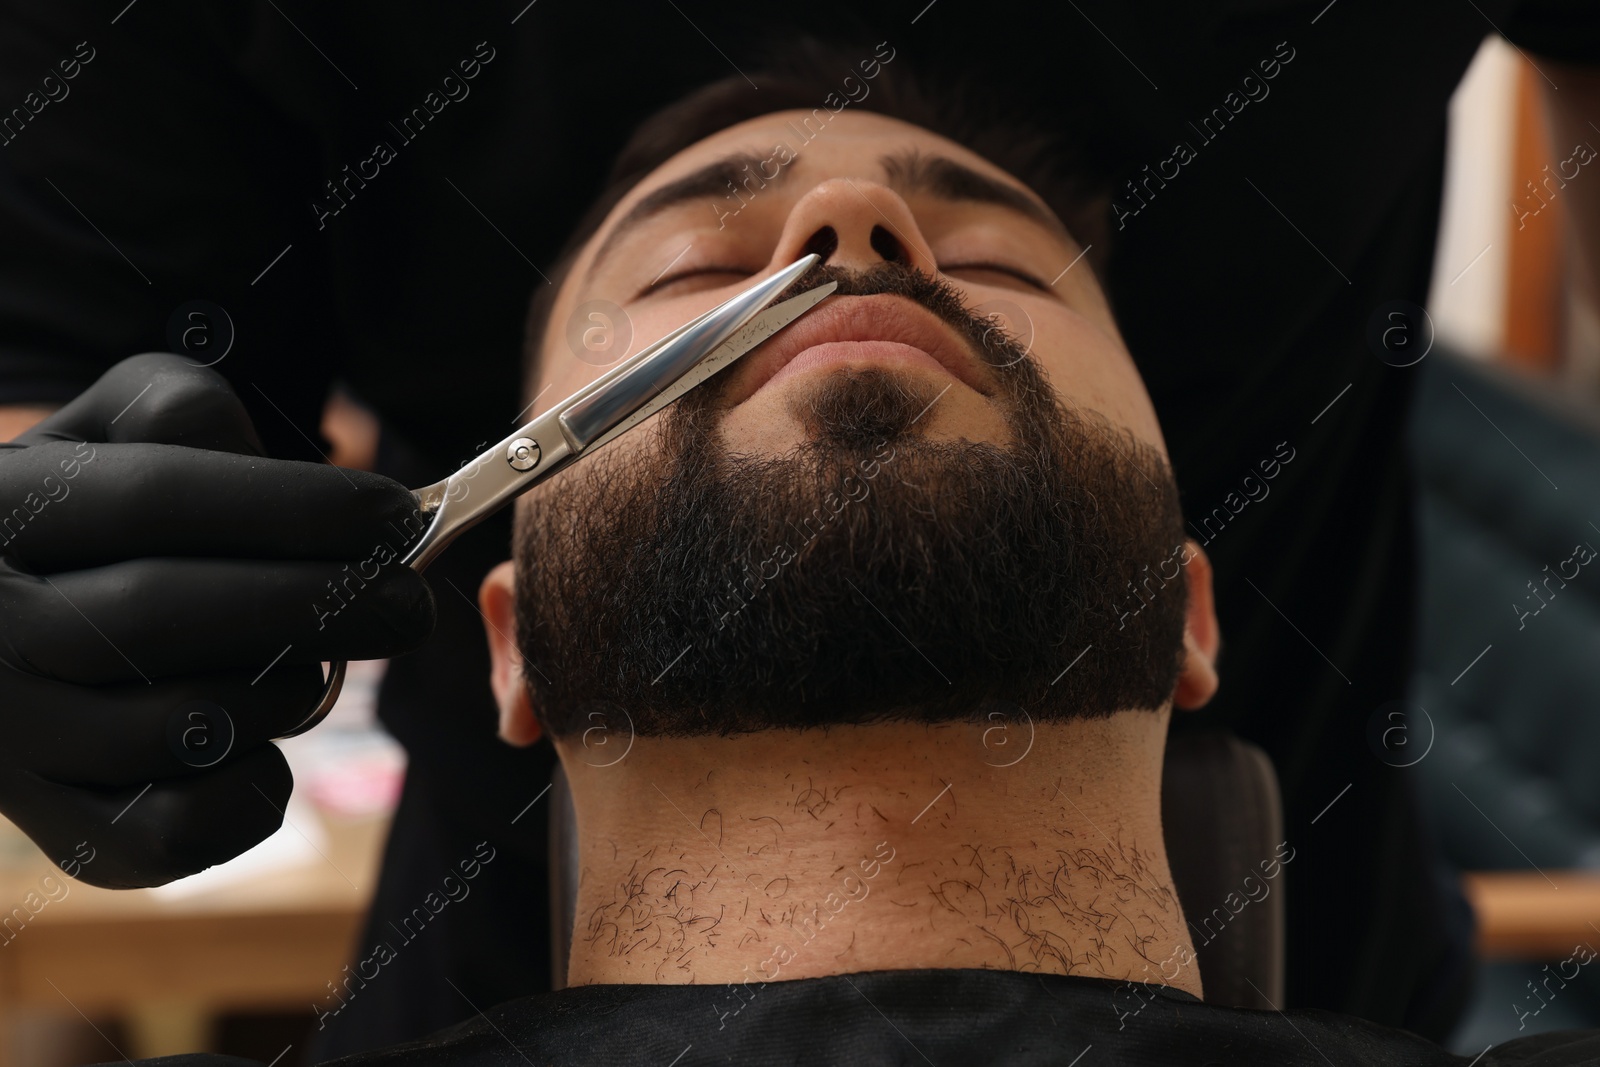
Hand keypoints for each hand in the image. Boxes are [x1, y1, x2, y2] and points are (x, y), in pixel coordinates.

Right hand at [0, 354, 434, 887]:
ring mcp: (17, 742)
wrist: (3, 635)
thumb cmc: (93, 517)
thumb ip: (181, 410)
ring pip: (180, 723)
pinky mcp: (66, 832)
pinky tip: (268, 744)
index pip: (154, 500)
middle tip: (410, 604)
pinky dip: (255, 790)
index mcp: (2, 511)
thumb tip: (281, 472)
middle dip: (316, 605)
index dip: (293, 508)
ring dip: (285, 692)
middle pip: (164, 615)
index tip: (395, 517)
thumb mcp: (110, 431)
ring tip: (319, 663)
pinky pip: (178, 831)